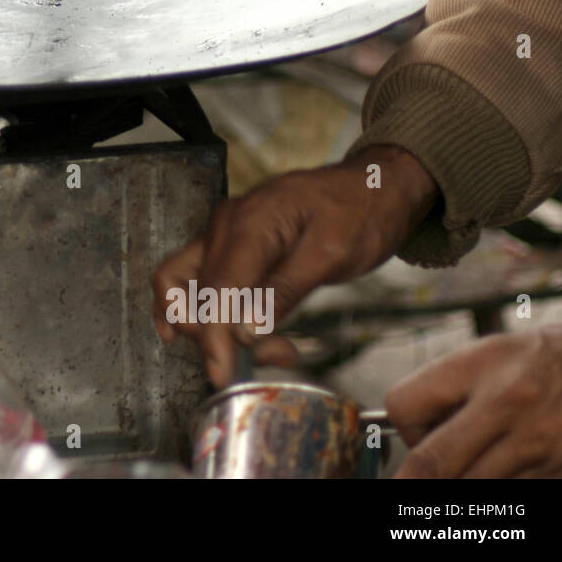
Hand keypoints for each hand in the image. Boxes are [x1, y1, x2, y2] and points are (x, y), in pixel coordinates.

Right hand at [150, 144, 439, 387]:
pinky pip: (204, 283)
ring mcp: (223, 235)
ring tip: (275, 348)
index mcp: (249, 222)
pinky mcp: (230, 247)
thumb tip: (245, 331)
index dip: (214, 336)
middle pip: (196, 293)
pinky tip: (232, 339)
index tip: (222, 374)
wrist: (372, 186)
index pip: (217, 288)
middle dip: (224, 338)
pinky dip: (215, 315)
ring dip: (219, 330)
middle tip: (278, 356)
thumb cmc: (360, 213)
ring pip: (190, 290)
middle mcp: (225, 226)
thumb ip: (285, 290)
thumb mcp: (333, 255)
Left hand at [387, 325, 561, 477]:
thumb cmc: (537, 360)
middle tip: (419, 474)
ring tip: (481, 453)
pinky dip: (500, 484)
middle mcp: (507, 406)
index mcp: (478, 366)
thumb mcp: (485, 354)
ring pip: (470, 486)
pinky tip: (511, 462)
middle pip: (433, 464)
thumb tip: (409, 439)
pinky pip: (511, 493)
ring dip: (463, 478)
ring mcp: (537, 445)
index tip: (417, 430)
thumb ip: (443, 390)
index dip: (404, 427)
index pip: (404, 407)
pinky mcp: (561, 473)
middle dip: (419, 474)